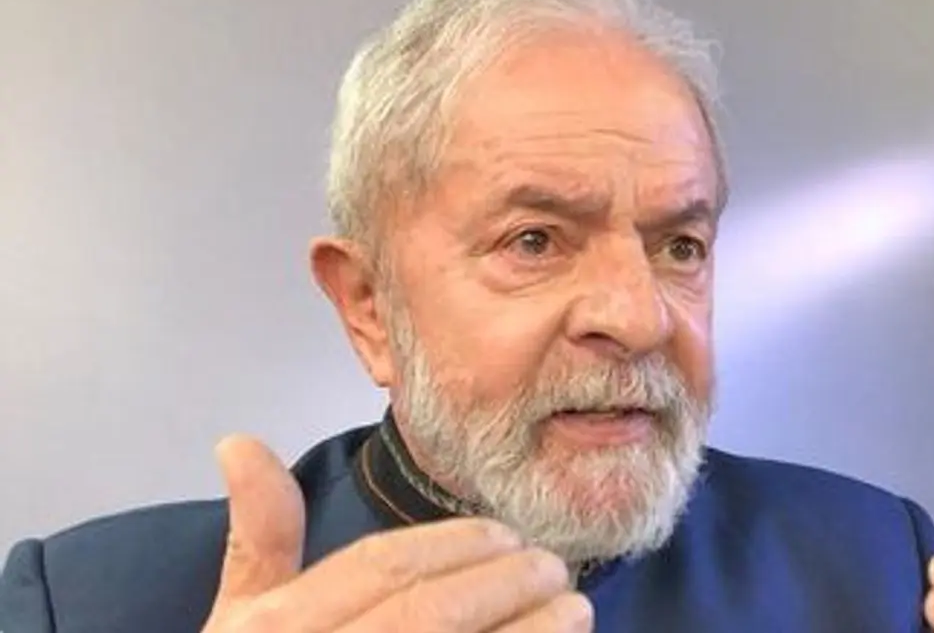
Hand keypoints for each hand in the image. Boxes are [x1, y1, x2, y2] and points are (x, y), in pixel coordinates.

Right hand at [200, 435, 592, 631]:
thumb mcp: (240, 620)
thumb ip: (258, 537)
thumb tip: (238, 439)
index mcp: (277, 625)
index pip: (380, 566)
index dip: (453, 544)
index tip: (505, 535)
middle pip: (428, 614)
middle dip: (503, 584)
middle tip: (554, 567)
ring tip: (576, 610)